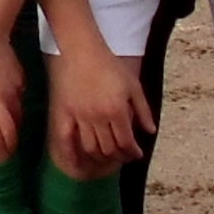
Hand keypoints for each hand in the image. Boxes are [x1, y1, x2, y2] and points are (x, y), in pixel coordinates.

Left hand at [0, 33, 23, 148]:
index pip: (8, 130)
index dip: (9, 142)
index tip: (8, 150)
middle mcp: (11, 99)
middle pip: (17, 121)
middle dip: (13, 130)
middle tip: (8, 138)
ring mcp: (18, 87)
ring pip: (19, 107)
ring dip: (14, 114)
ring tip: (8, 119)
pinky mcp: (21, 77)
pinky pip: (19, 93)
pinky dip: (14, 98)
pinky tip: (6, 94)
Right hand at [46, 43, 152, 171]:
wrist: (81, 50)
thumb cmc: (109, 65)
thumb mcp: (133, 85)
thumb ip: (143, 110)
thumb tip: (150, 131)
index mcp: (117, 110)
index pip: (126, 142)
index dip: (132, 153)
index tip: (136, 154)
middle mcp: (98, 117)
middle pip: (109, 149)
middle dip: (119, 157)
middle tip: (123, 157)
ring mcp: (79, 116)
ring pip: (90, 148)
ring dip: (100, 157)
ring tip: (106, 157)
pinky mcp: (63, 113)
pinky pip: (65, 139)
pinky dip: (71, 154)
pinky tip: (78, 163)